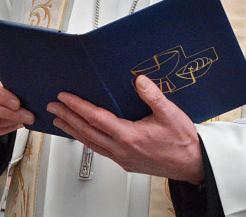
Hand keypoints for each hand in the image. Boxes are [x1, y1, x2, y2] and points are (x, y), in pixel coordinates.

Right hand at [0, 67, 33, 140]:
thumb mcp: (4, 75)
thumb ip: (10, 82)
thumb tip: (28, 93)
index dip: (2, 97)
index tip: (18, 104)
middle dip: (11, 114)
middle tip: (29, 117)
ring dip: (9, 123)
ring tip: (23, 120)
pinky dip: (4, 130)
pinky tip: (14, 124)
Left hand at [47, 75, 203, 183]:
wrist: (193, 165)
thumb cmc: (183, 141)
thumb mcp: (171, 114)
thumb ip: (153, 96)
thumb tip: (139, 80)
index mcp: (130, 136)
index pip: (95, 118)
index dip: (77, 106)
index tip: (64, 97)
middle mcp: (122, 149)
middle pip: (87, 132)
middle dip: (67, 117)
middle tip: (52, 107)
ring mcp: (122, 158)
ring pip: (90, 143)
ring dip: (73, 130)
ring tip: (59, 120)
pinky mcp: (125, 162)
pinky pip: (99, 150)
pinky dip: (86, 139)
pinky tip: (82, 134)